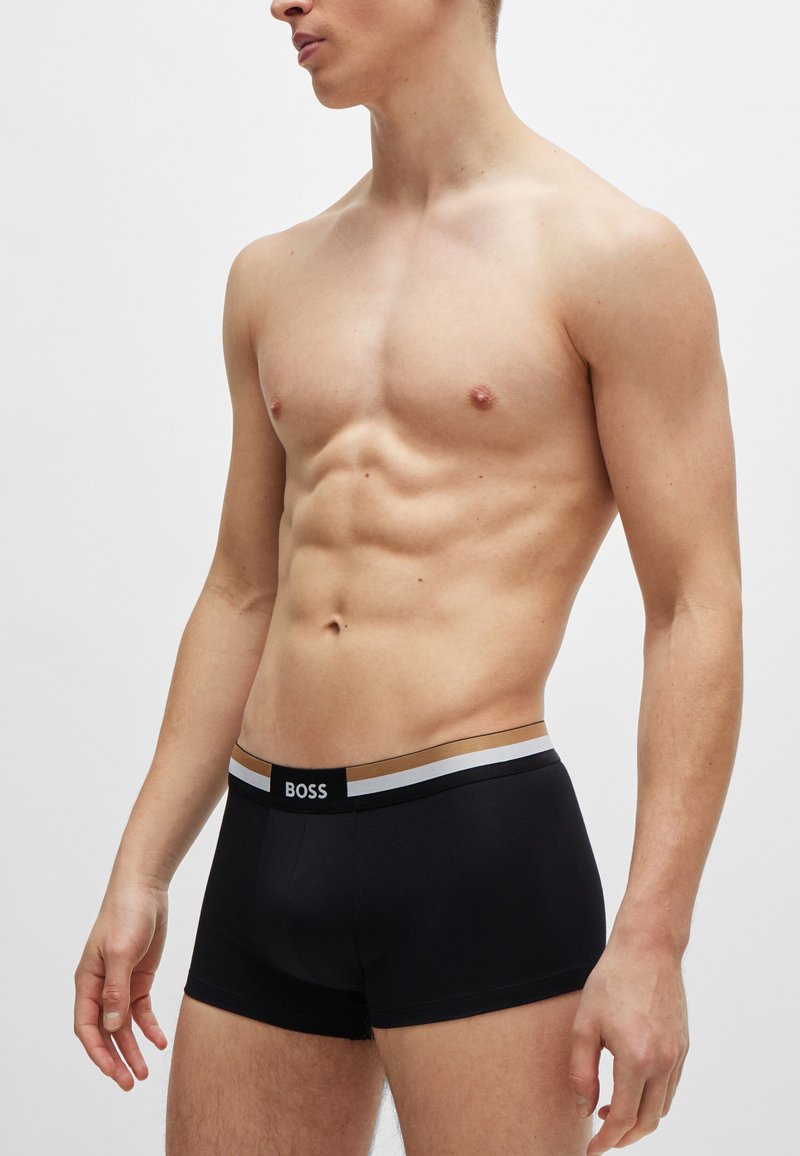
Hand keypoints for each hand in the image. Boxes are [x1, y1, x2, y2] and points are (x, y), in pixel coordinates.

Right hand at [74, 878, 168, 1090]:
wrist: (145, 890)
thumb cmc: (125, 915)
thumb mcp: (120, 952)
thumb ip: (117, 989)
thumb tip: (113, 1027)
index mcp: (87, 981)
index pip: (87, 1026)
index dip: (98, 1052)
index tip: (112, 1072)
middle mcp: (101, 987)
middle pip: (106, 1033)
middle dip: (116, 1060)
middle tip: (131, 1084)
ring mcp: (121, 984)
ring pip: (124, 1027)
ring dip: (133, 1049)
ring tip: (145, 1074)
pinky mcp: (140, 979)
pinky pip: (142, 1011)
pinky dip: (149, 1028)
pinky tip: (160, 1042)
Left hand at [568, 938, 689, 1152]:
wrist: (648, 949)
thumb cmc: (612, 980)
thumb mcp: (585, 1024)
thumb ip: (581, 1070)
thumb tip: (585, 1107)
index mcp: (636, 1059)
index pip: (623, 1118)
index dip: (606, 1140)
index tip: (592, 1150)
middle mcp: (663, 1062)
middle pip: (647, 1121)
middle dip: (624, 1138)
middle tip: (602, 1138)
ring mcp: (677, 1055)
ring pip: (662, 1107)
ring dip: (639, 1120)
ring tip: (612, 1113)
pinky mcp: (683, 1045)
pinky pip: (670, 1087)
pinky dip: (653, 1100)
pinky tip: (632, 1090)